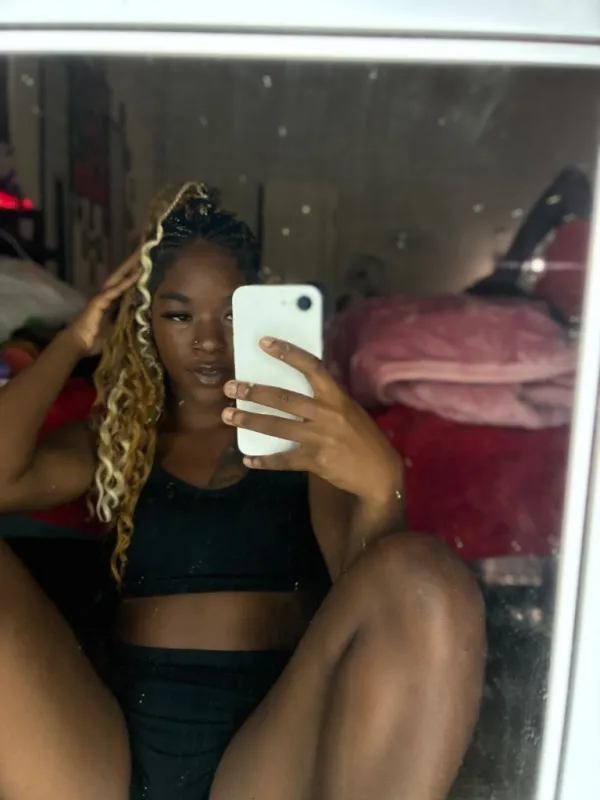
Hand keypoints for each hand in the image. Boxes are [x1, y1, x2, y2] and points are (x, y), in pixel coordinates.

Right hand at [68, 251, 139, 354]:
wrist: (78, 344)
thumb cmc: (95, 339)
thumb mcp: (117, 329)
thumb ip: (127, 320)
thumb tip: (143, 318)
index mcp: (112, 300)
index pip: (126, 281)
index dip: (136, 270)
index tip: (148, 258)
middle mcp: (107, 294)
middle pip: (123, 273)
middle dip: (134, 260)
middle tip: (146, 242)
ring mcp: (102, 297)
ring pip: (119, 277)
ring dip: (131, 265)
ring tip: (142, 252)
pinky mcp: (98, 302)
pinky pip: (115, 290)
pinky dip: (126, 282)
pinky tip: (136, 274)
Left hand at [221, 337, 403, 503]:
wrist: (380, 473)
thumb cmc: (363, 438)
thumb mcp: (349, 411)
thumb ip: (325, 400)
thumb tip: (295, 389)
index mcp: (337, 396)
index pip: (311, 367)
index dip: (288, 353)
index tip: (264, 343)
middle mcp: (327, 414)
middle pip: (285, 399)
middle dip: (254, 392)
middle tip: (231, 387)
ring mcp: (320, 438)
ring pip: (278, 427)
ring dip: (250, 421)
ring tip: (229, 415)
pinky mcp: (315, 461)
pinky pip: (284, 460)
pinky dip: (264, 460)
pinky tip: (248, 459)